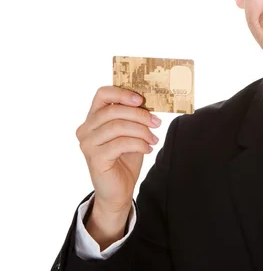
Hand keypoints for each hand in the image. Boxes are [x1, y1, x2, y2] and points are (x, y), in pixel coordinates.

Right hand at [76, 86, 160, 215]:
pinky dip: (139, 144)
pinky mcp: (95, 158)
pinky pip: (120, 143)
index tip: (141, 100)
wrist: (119, 190)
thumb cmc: (125, 158)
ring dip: (142, 131)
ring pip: (117, 126)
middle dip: (139, 115)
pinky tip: (147, 149)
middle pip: (113, 110)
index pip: (102, 94)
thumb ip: (133, 117)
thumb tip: (147, 102)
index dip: (122, 93)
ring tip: (153, 139)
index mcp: (93, 118)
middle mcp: (86, 129)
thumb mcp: (131, 133)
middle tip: (156, 123)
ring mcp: (88, 144)